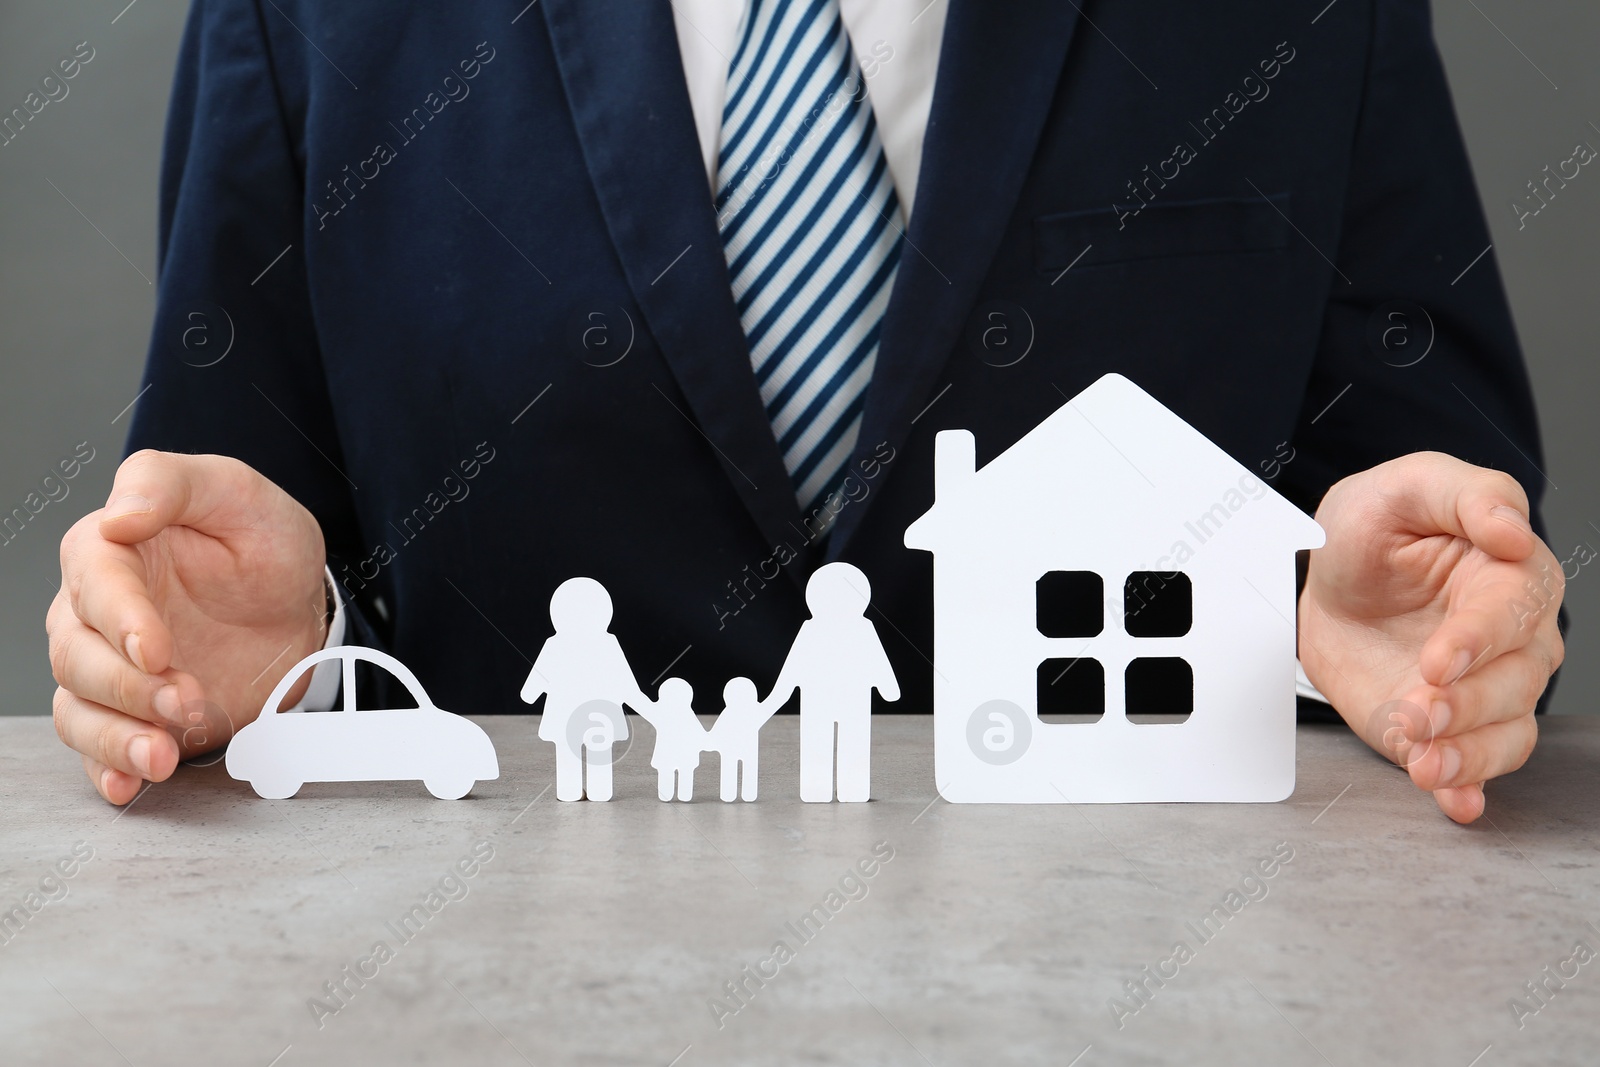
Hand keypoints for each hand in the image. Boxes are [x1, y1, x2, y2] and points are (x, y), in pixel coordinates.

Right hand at [48, 451, 328, 804]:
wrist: (296, 602)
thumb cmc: (261, 540)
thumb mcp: (235, 491)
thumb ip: (171, 485)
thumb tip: (118, 516)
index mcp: (110, 551)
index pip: (95, 585)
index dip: (122, 621)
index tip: (157, 649)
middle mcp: (94, 613)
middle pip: (78, 657)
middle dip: (130, 688)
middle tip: (187, 699)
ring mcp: (111, 668)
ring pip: (80, 709)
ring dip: (117, 738)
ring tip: (163, 754)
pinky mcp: (134, 712)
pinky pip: (97, 748)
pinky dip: (108, 769)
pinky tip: (130, 783)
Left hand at [1298, 452, 1563, 823]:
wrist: (1328, 581)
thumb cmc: (1377, 526)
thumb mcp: (1408, 486)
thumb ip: (1467, 494)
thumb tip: (1513, 531)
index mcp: (1511, 577)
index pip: (1513, 614)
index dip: (1478, 641)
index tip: (1440, 660)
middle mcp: (1511, 642)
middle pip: (1514, 684)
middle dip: (1467, 706)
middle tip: (1419, 712)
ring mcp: (1481, 691)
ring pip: (1503, 734)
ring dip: (1467, 756)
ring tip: (1424, 764)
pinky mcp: (1448, 728)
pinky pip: (1473, 769)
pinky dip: (1466, 791)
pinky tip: (1456, 803)